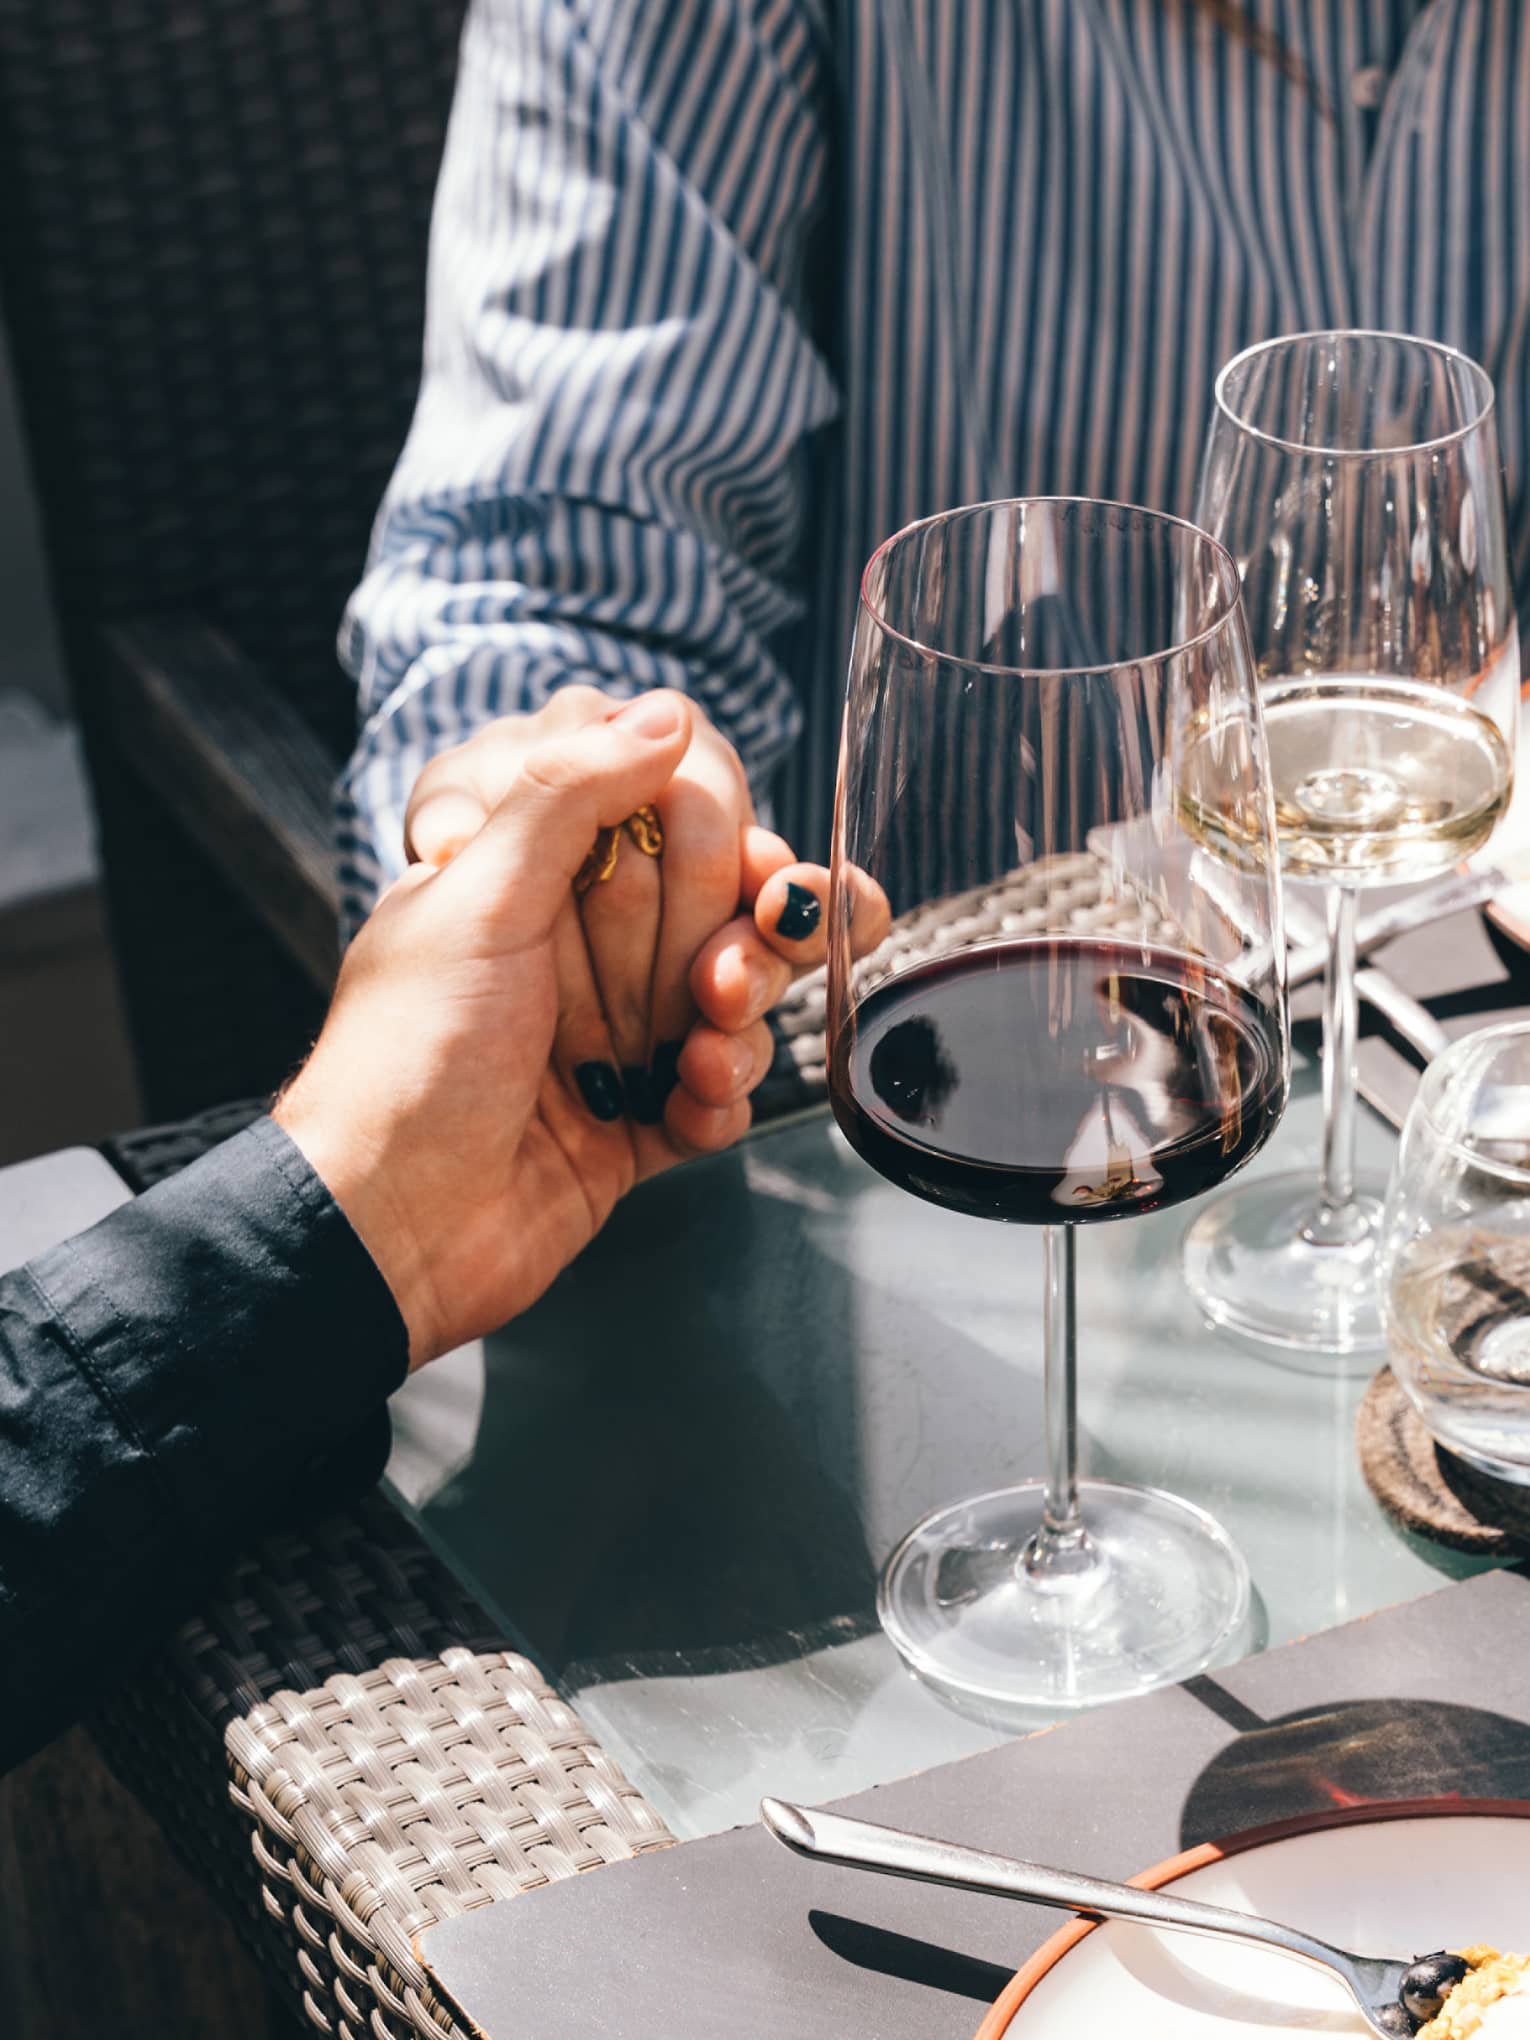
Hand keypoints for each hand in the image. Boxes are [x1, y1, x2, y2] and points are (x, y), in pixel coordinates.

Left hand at [403, 690, 882, 1114]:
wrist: (392, 1233)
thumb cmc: (409, 1062)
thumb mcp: (479, 900)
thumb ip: (571, 791)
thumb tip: (665, 711)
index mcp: (534, 870)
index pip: (669, 804)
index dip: (720, 835)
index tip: (737, 868)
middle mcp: (581, 939)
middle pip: (725, 897)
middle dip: (739, 940)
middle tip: (711, 982)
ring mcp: (615, 1026)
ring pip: (742, 989)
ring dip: (743, 1023)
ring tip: (699, 1056)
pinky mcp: (641, 1112)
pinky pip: (725, 1084)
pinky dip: (719, 1097)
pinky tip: (684, 1109)